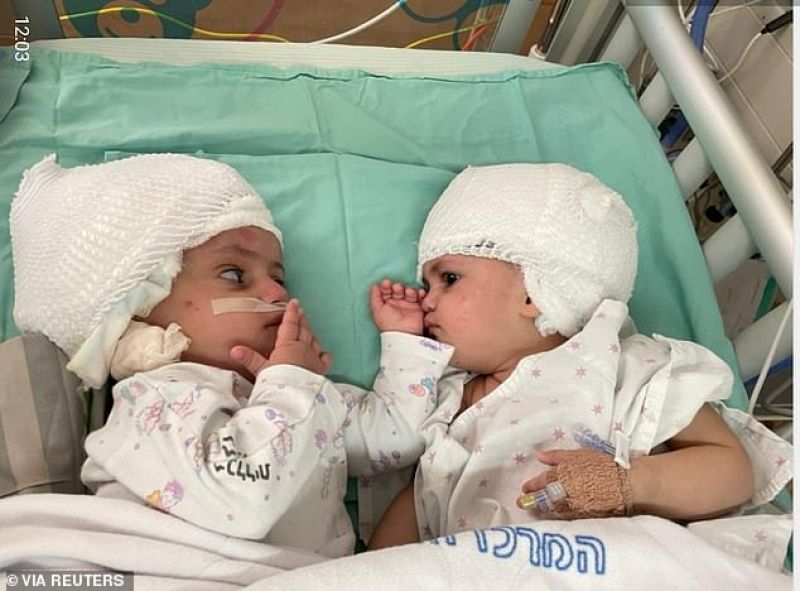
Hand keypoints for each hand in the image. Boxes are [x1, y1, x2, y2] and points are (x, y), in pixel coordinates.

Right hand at [230, 299, 332, 376]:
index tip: (294, 302)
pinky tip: (322, 352)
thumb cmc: (277, 382)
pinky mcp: (321, 369)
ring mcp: (314, 358)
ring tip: (308, 328)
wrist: (296, 396)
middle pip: (303, 329)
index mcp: (287, 344)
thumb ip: (249, 358)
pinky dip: (323, 353)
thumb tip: (234, 349)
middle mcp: (303, 347)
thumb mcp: (260, 370)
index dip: (291, 312)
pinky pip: (325, 357)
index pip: (290, 324)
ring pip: (314, 340)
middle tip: (300, 312)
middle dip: (301, 320)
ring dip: (310, 333)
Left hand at [370, 279, 426, 333]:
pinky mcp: (418, 308)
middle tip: (397, 288)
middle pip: (398, 290)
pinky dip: (420, 294)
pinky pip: (420, 298)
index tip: (386, 282)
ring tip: (408, 292)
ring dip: (409, 290)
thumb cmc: (388, 324)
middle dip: (397, 287)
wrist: (403, 333)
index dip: (386, 286)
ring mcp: (407, 305)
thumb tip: (374, 286)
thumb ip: (374, 297)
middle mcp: (397, 304)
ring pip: (409, 292)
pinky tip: (419, 293)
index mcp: (387, 305)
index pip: (386, 292)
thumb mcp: (377, 310)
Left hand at [516, 449, 632, 518]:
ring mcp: (574, 506)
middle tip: (522, 503)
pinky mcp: (584, 517)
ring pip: (552, 510)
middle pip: (543, 498)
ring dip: (542, 510)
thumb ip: (557, 456)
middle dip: (531, 501)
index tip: (524, 489)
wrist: (627, 484)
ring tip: (535, 510)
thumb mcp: (579, 455)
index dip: (531, 486)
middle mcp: (565, 491)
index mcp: (562, 474)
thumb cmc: (603, 466)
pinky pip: (565, 518)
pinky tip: (553, 516)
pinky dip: (557, 517)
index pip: (541, 482)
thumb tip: (539, 456)